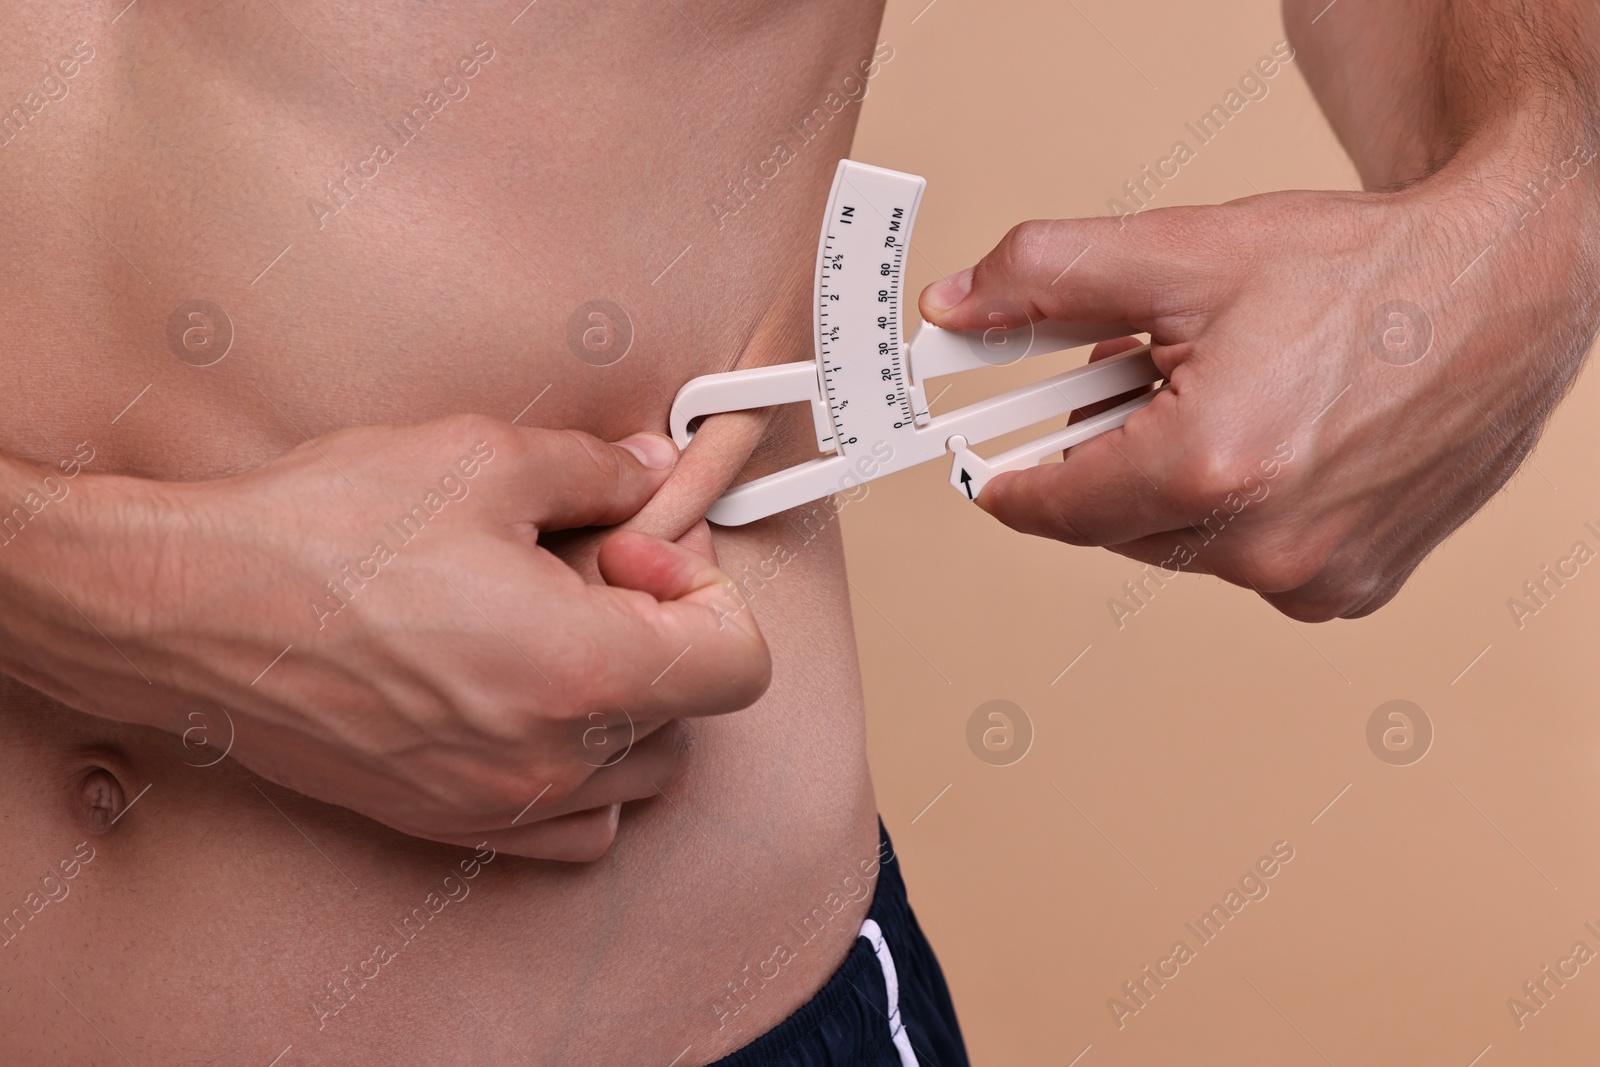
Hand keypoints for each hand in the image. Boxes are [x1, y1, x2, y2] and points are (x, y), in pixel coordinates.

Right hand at [10, 416, 768, 858]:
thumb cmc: (322, 534)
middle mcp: (552, 759)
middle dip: (669, 635)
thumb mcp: (481, 459)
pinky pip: (574, 827)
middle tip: (598, 571)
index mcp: (580, 670)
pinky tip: (531, 701)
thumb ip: (596, 471)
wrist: (184, 612)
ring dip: (632, 704)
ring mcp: (500, 804)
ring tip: (560, 631)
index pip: (739, 665)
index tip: (642, 551)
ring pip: (639, 774)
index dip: (711, 593)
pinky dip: (584, 774)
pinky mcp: (450, 822)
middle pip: (693, 716)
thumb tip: (652, 474)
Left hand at [919, 163, 1598, 619]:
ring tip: (1228, 396)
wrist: (1505, 287)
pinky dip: (1240, 510)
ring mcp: (1316, 578)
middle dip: (1110, 455)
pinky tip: (1281, 441)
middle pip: (1116, 523)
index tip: (986, 472)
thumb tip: (953, 306)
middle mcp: (1265, 546)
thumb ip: (1046, 280)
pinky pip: (1248, 560)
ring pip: (1181, 544)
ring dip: (1176, 483)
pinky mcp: (1354, 589)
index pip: (1054, 506)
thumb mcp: (1181, 253)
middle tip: (1141, 377)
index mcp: (1211, 469)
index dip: (1009, 481)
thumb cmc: (1362, 271)